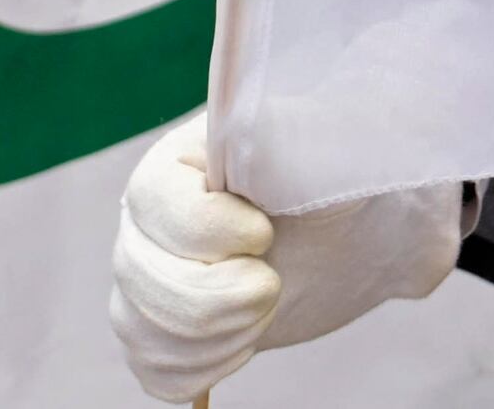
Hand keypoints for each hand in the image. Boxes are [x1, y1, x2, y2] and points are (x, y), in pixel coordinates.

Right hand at [109, 114, 458, 399]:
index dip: (209, 231)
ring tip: (267, 304)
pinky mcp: (162, 330)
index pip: (153, 201)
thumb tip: (248, 125)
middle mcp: (145, 219)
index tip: (266, 232)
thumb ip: (281, 138)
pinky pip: (153, 369)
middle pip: (140, 274)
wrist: (353, 238)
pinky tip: (244, 337)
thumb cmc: (336, 185)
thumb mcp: (318, 152)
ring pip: (140, 327)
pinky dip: (205, 366)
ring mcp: (147, 277)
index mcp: (174, 162)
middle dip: (220, 296)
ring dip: (218, 334)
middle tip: (274, 282)